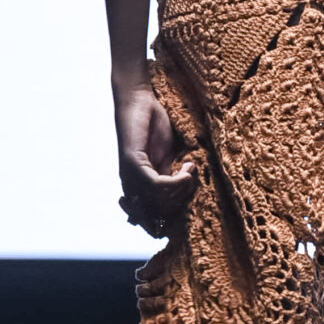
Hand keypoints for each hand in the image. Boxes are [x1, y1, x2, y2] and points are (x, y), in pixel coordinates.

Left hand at [113, 73, 196, 237]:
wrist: (140, 100)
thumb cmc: (154, 127)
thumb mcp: (169, 159)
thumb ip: (173, 178)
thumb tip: (188, 199)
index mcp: (140, 189)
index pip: (154, 222)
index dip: (174, 220)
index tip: (193, 198)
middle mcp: (132, 188)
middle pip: (160, 217)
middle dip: (184, 201)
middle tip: (192, 178)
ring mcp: (130, 177)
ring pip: (160, 203)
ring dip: (182, 189)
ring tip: (191, 170)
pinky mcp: (132, 163)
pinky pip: (156, 186)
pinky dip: (177, 180)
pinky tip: (187, 167)